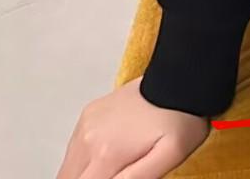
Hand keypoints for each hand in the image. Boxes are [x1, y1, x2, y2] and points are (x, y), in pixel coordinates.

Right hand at [55, 75, 210, 178]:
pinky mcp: (88, 115)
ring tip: (109, 171)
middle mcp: (89, 137)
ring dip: (82, 175)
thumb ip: (136, 178)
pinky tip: (103, 161)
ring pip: (68, 167)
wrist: (180, 80)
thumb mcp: (169, 157)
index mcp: (106, 153)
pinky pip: (74, 148)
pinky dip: (82, 161)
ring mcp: (86, 124)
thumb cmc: (181, 118)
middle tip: (113, 175)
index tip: (114, 177)